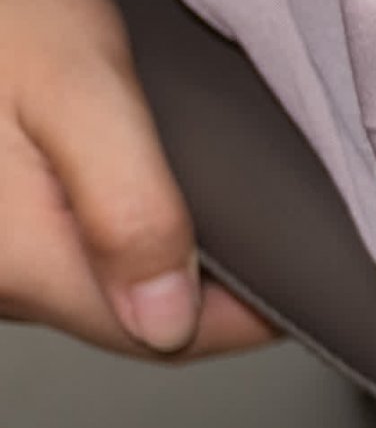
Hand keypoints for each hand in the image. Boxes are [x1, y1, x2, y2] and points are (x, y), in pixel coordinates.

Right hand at [0, 0, 272, 359]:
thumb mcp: (81, 87)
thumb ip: (129, 207)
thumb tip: (167, 319)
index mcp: (20, 258)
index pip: (161, 340)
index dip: (243, 317)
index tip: (297, 275)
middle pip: (128, 318)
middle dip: (199, 278)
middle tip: (255, 213)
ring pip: (91, 283)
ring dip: (147, 247)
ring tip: (192, 181)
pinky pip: (56, 246)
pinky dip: (100, 221)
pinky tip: (122, 166)